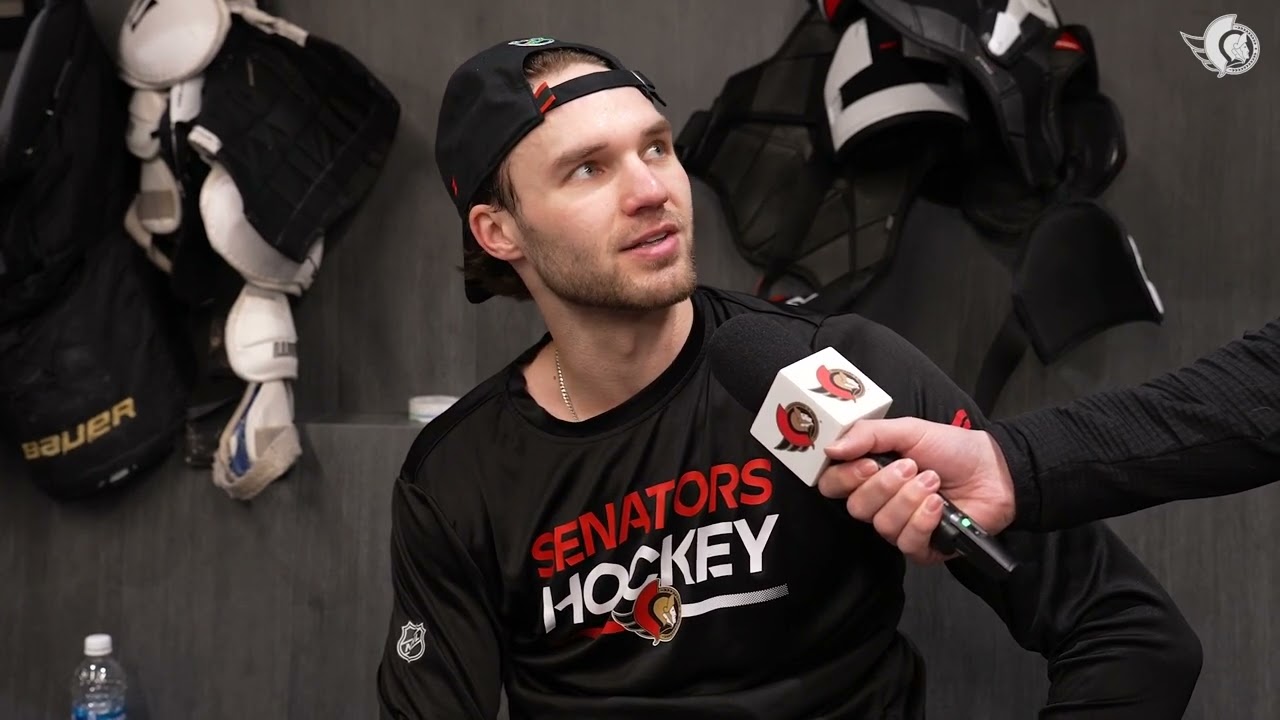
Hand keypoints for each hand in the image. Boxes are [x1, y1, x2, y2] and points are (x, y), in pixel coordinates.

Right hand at [816, 417, 1016, 564]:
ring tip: (933, 482)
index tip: (868, 463)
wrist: (993, 470)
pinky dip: (923, 520)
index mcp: (869, 474)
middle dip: (884, 486)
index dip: (845, 477)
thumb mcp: (908, 430)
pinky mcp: (921, 547)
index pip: (833, 484)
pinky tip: (939, 505)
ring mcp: (899, 526)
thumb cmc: (951, 449)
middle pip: (856, 507)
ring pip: (882, 524)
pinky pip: (907, 542)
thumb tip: (830, 449)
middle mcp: (879, 502)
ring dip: (909, 499)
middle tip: (911, 467)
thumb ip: (867, 434)